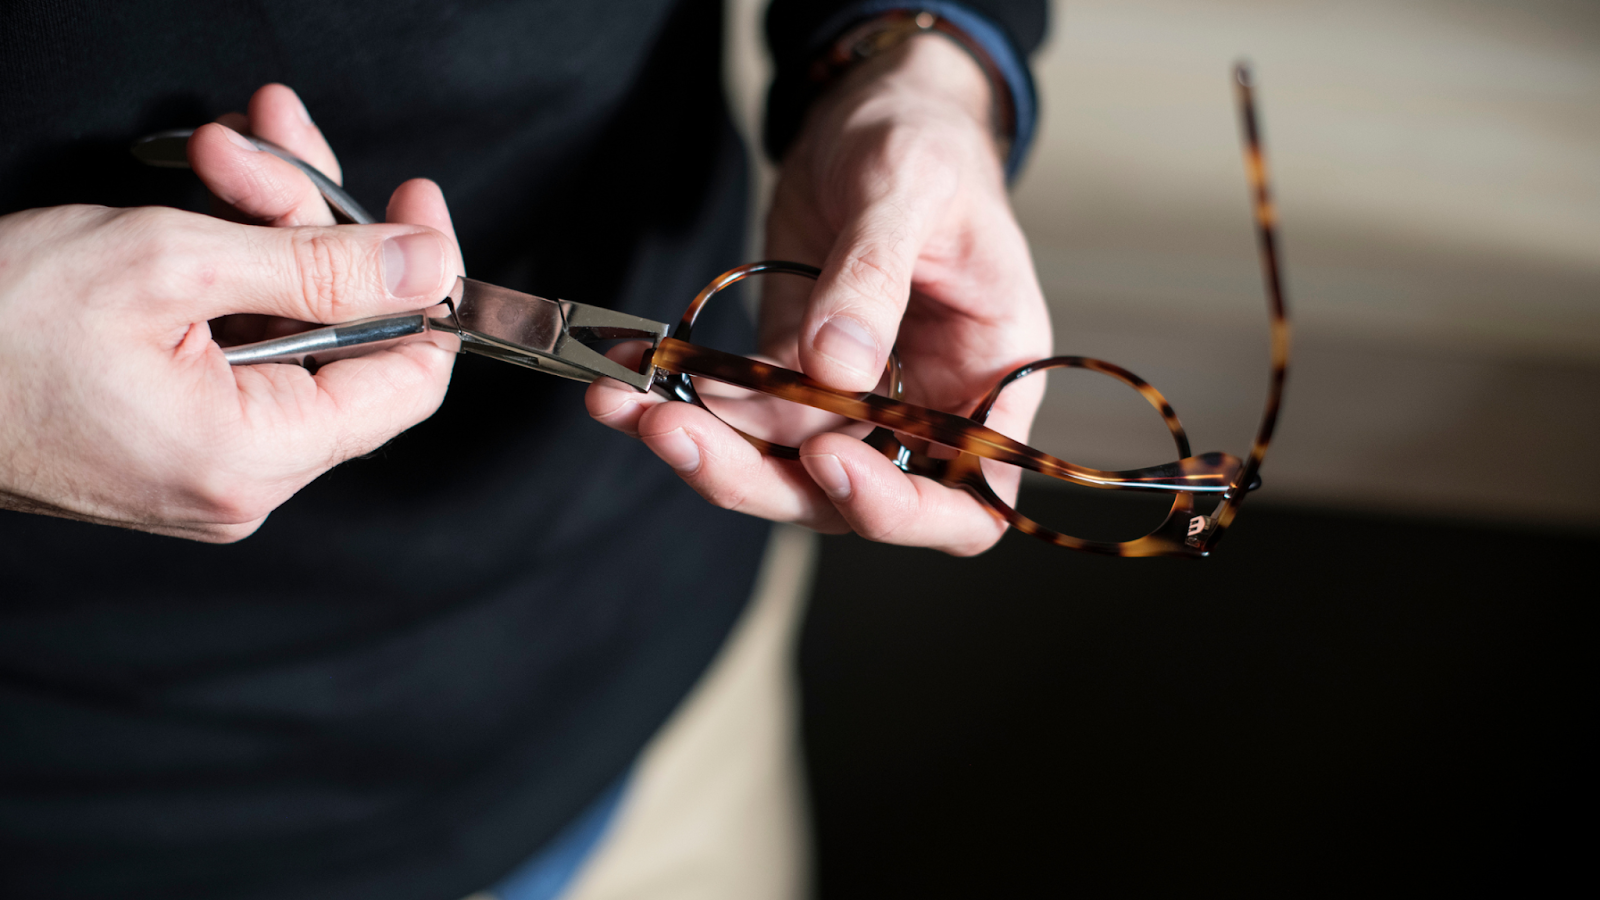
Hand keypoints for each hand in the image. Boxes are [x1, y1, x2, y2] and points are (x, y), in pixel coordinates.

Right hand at [0, 84, 463, 540]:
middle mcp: (243, 480)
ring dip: (268, 233)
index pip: (409, 379)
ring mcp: (207, 467)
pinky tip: (201, 211)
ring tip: (217, 158)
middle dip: (314, 226)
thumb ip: (320, 268)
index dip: (425, 283)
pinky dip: (231, 275)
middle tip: (265, 147)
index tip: (417, 208)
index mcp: (254, 455)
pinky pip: (241, 350)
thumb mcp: (170, 263)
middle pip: (345, 341)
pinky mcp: (173, 442)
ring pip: (291, 332)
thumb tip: (429, 266)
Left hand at [588, 35, 1050, 554]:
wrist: (870, 110)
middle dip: (759, 478)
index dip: (895, 505)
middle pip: (847, 499)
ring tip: (625, 404)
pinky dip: (682, 406)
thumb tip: (837, 367)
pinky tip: (628, 384)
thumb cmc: (923, 143)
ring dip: (701, 447)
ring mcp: (851, 402)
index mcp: (988, 381)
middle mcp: (923, 411)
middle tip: (677, 433)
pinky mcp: (788, 375)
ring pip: (778, 467)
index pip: (964, 500)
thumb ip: (874, 277)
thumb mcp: (909, 190)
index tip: (825, 458)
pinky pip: (738, 416)